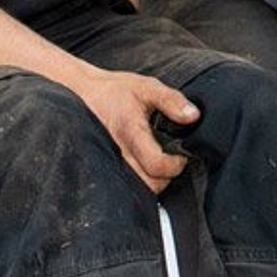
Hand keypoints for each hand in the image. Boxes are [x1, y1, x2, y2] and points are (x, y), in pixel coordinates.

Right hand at [69, 68, 199, 193]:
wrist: (82, 96)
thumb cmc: (115, 92)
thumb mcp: (146, 87)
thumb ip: (171, 100)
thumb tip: (194, 116)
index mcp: (131, 133)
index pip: (157, 165)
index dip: (176, 165)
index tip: (182, 155)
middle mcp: (119, 154)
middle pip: (150, 185)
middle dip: (166, 176)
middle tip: (171, 160)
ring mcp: (111, 164)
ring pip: (139, 190)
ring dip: (153, 181)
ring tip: (158, 163)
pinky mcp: (108, 169)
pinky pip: (128, 186)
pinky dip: (141, 182)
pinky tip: (145, 167)